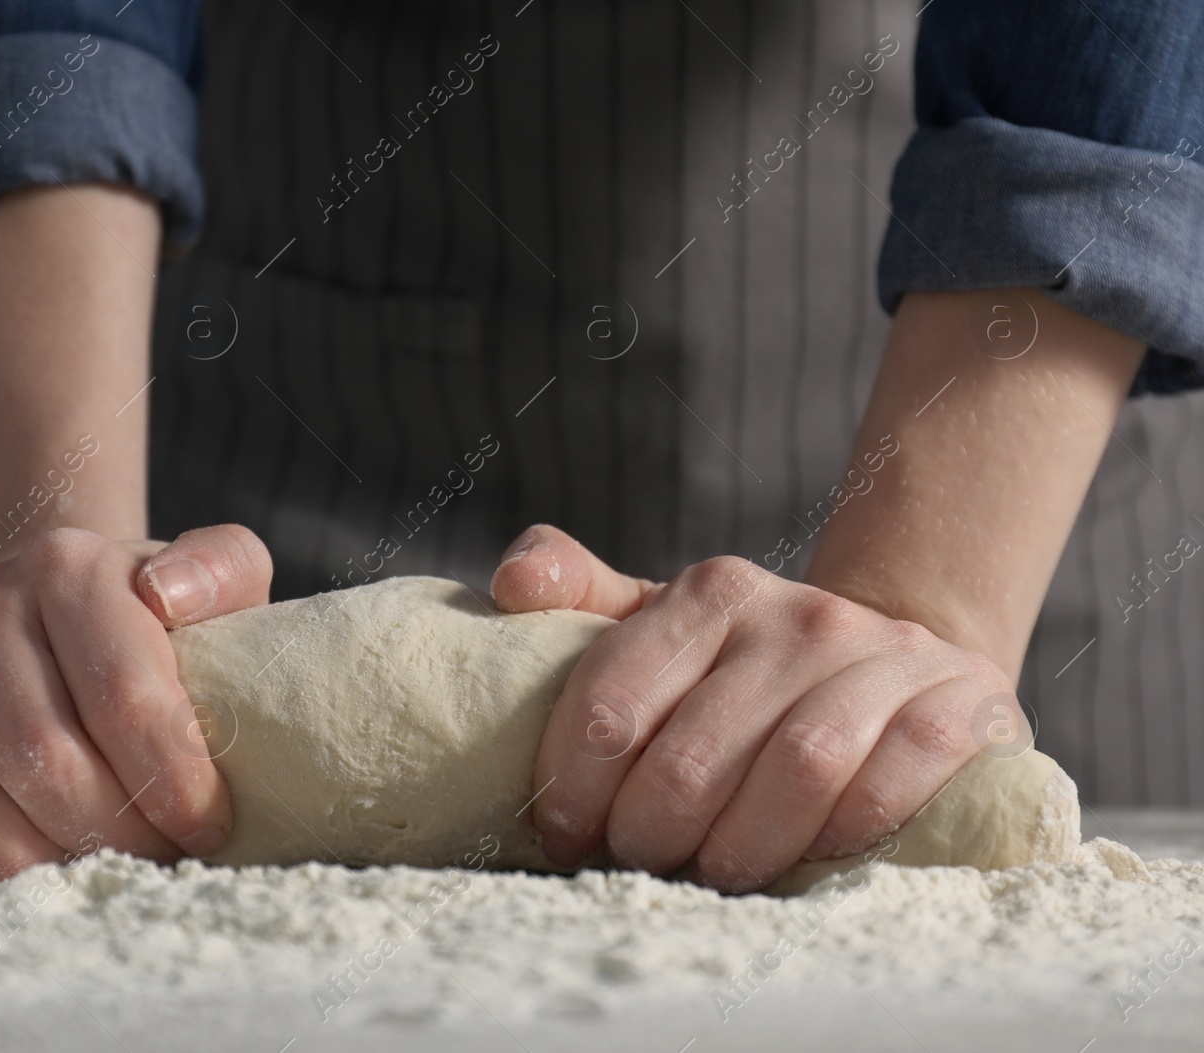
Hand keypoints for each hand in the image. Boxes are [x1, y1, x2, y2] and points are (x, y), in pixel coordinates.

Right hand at [0, 524, 272, 879]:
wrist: (47, 589)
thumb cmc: (141, 611)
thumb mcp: (217, 571)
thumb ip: (223, 567)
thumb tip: (169, 597)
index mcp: (69, 567)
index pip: (123, 695)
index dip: (171, 781)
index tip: (205, 829)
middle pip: (33, 749)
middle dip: (101, 832)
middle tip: (144, 863)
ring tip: (60, 875)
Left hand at [491, 524, 1019, 892]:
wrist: (901, 657)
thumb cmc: (752, 665)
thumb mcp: (665, 620)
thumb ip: (581, 596)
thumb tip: (511, 586)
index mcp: (709, 593)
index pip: (613, 698)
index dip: (573, 784)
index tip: (564, 835)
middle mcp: (794, 613)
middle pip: (695, 751)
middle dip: (650, 831)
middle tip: (638, 866)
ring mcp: (881, 654)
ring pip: (796, 767)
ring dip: (740, 845)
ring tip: (711, 878)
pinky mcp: (959, 700)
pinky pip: (894, 776)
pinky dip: (840, 832)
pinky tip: (807, 859)